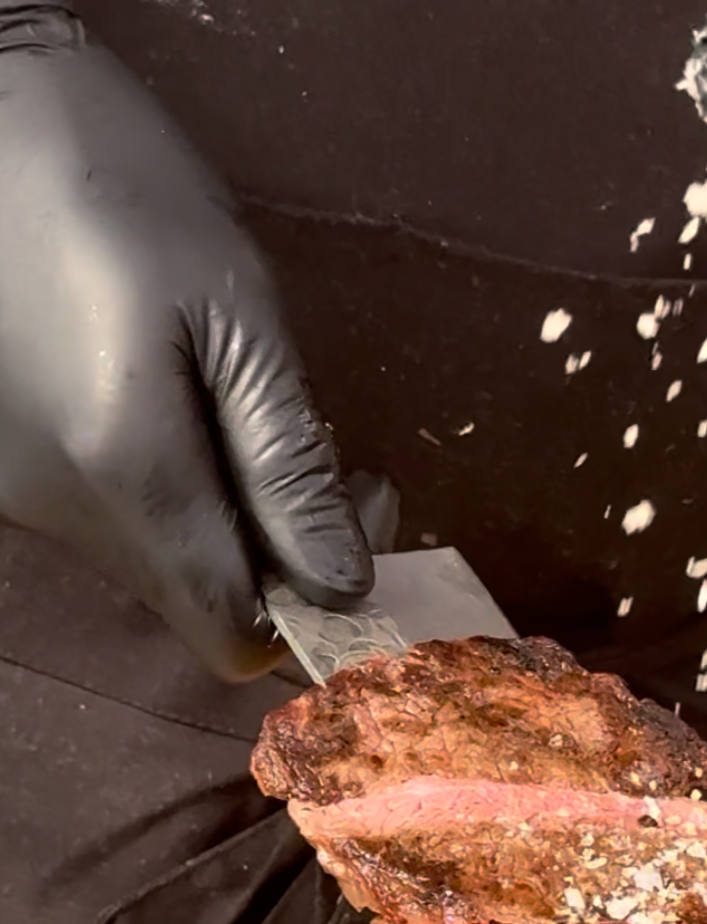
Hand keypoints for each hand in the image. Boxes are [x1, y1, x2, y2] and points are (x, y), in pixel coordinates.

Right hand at [0, 8, 372, 679]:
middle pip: (201, 604)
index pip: (232, 635)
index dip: (310, 611)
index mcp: (128, 473)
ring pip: (164, 566)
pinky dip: (178, 495)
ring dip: (233, 522)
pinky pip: (123, 525)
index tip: (361, 523)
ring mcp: (30, 497)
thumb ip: (287, 461)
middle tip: (334, 458)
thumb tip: (343, 581)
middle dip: (284, 555)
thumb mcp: (238, 314)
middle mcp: (66, 511)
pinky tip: (189, 411)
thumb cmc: (123, 193)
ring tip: (254, 417)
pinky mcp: (14, 475)